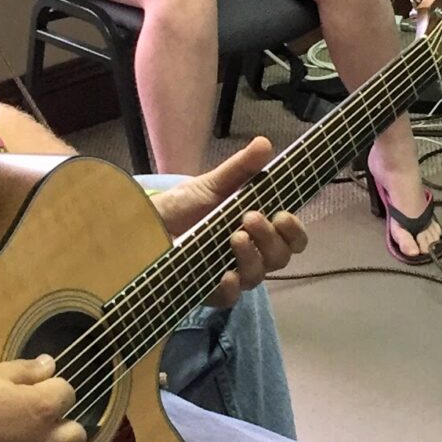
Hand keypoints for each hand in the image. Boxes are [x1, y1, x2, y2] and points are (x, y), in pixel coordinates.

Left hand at [148, 136, 307, 308]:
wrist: (147, 224)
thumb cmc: (184, 206)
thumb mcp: (212, 184)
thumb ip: (241, 168)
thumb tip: (265, 143)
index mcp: (258, 230)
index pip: (292, 239)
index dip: (294, 231)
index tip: (283, 215)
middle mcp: (251, 255)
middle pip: (279, 258)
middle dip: (270, 238)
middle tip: (250, 217)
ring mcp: (231, 274)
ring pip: (257, 276)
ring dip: (251, 256)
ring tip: (234, 236)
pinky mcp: (208, 290)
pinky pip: (228, 298)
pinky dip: (230, 287)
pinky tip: (223, 274)